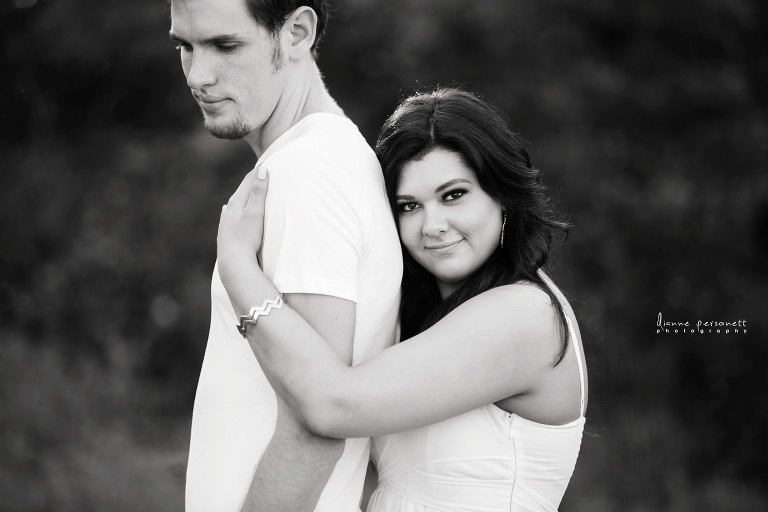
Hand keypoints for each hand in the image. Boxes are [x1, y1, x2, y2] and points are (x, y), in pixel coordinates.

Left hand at [217, 165, 268, 284]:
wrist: (233, 263)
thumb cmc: (246, 238)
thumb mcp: (255, 213)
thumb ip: (258, 192)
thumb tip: (261, 170)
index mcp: (236, 202)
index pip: (248, 180)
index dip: (259, 171)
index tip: (268, 161)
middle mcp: (228, 210)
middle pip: (242, 191)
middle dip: (252, 182)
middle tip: (262, 172)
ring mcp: (226, 222)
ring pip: (235, 204)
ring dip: (244, 196)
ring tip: (250, 192)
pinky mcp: (226, 233)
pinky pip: (231, 216)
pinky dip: (236, 210)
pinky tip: (229, 210)